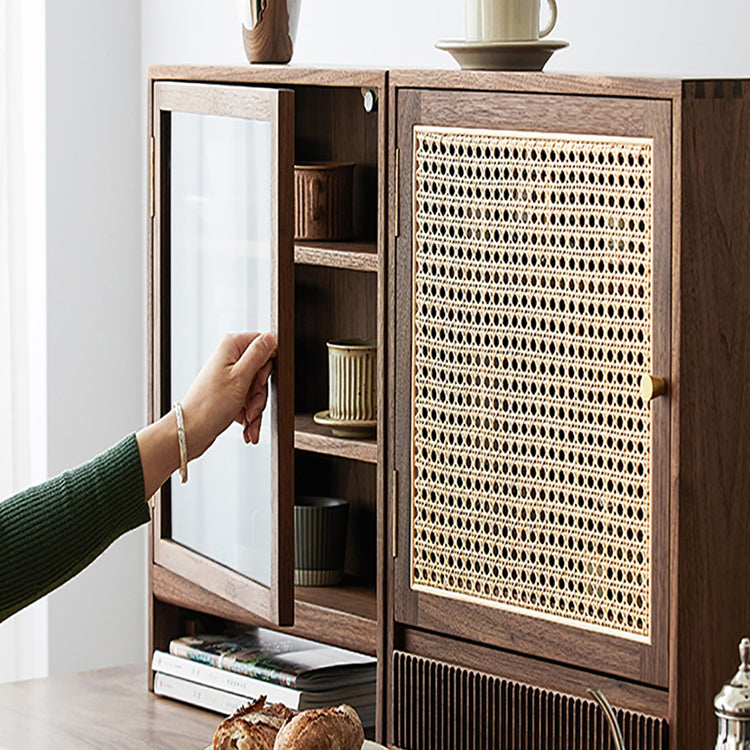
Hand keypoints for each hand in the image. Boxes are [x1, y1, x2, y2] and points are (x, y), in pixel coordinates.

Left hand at [136, 332, 276, 499]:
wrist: (191, 431)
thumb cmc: (209, 405)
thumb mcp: (241, 377)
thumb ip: (258, 354)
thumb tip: (271, 337)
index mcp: (231, 347)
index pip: (263, 344)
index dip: (267, 364)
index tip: (260, 381)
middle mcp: (230, 359)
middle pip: (261, 371)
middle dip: (260, 394)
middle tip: (252, 406)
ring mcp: (230, 377)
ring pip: (257, 389)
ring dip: (256, 409)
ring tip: (248, 421)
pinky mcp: (230, 393)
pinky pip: (249, 401)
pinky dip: (250, 416)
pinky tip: (247, 429)